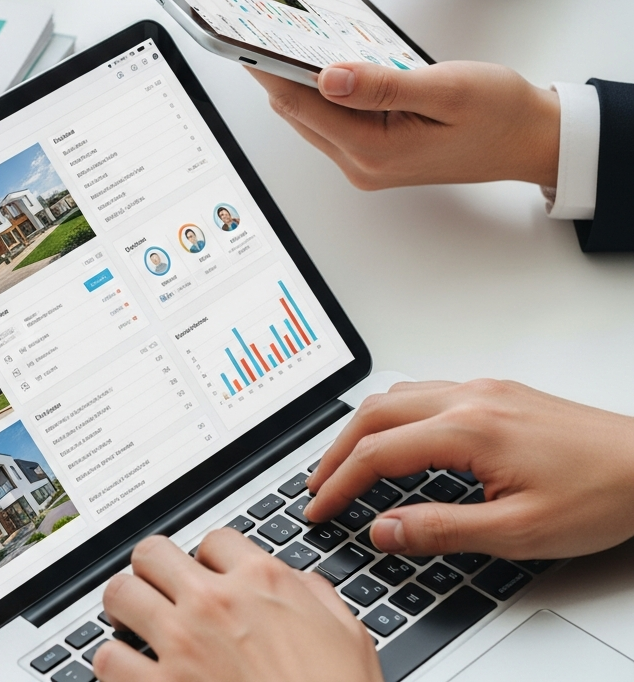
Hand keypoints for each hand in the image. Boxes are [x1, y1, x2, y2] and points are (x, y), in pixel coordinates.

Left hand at [93, 531, 380, 681]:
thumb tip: (299, 583)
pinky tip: (127, 670)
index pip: (214, 540)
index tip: (211, 576)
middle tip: (159, 589)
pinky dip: (112, 663)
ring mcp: (181, 645)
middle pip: (153, 553)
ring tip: (133, 623)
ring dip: (125, 608)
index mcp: (261, 582)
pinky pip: (107, 658)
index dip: (211, 560)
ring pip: (120, 594)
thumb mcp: (348, 636)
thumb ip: (314, 596)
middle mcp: (214, 602)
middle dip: (155, 571)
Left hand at [250, 60, 559, 188]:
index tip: (240, 37)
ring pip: (310, 114)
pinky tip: (315, 60)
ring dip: (293, 79)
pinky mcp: (373, 151)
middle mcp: (361, 163)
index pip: (299, 104)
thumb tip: (327, 76)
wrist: (531, 140)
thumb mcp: (446, 90)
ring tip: (275, 36)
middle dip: (272, 70)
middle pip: (296, 111)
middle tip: (251, 26)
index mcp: (373, 150)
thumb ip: (383, 86)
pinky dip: (319, 89)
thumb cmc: (500, 115)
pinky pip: (330, 117)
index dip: (266, 67)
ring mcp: (365, 161)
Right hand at [306, 380, 633, 559]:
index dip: (341, 483)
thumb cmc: (601, 494)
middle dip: (336, 450)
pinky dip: (392, 415)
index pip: (379, 453)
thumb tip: (385, 529)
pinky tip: (396, 437)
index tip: (321, 508)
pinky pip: (423, 391)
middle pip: (375, 413)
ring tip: (346, 463)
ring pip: (396, 395)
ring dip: (362, 428)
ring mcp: (481, 389)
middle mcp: (468, 397)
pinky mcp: (494, 391)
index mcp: (468, 429)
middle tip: (318, 485)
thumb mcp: (520, 532)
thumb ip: (442, 529)